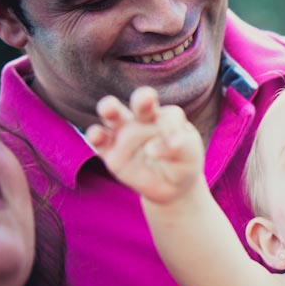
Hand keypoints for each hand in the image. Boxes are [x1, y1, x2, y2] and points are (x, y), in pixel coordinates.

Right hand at [87, 87, 203, 203]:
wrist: (171, 186)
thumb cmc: (182, 163)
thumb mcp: (189, 156)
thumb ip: (178, 148)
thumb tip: (151, 149)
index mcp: (165, 117)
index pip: (168, 117)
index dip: (172, 129)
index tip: (177, 145)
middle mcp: (142, 119)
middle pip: (140, 101)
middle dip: (142, 99)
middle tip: (146, 99)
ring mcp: (124, 133)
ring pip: (113, 114)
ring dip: (110, 108)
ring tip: (109, 109)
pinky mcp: (110, 151)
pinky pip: (99, 139)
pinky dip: (95, 135)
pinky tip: (97, 135)